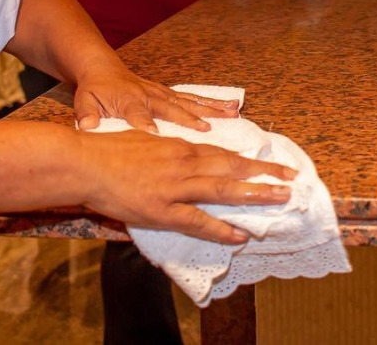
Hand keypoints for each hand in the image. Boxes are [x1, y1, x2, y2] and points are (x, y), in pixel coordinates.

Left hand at [73, 65, 240, 132]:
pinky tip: (232, 106)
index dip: (148, 126)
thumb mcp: (84, 102)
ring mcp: (162, 94)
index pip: (138, 116)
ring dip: (211, 109)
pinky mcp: (169, 93)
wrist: (103, 68)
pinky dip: (213, 102)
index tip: (159, 137)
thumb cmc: (94, 90)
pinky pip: (194, 98)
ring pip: (189, 102)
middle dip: (189, 119)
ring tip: (233, 114)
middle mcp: (149, 96)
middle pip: (172, 109)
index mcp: (127, 102)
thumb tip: (87, 126)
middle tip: (207, 130)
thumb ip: (86, 115)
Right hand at [78, 129, 295, 243]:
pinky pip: (198, 221)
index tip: (269, 162)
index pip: (223, 152)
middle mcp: (184, 163)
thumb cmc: (109, 149)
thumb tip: (184, 153)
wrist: (84, 162)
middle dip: (264, 172)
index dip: (248, 158)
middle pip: (232, 166)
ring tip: (281, 199)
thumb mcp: (145, 140)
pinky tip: (240, 235)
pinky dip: (221, 228)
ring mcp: (175, 187)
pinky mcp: (162, 209)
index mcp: (180, 146)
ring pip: (224, 189)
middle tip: (292, 178)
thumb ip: (167, 148)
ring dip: (255, 194)